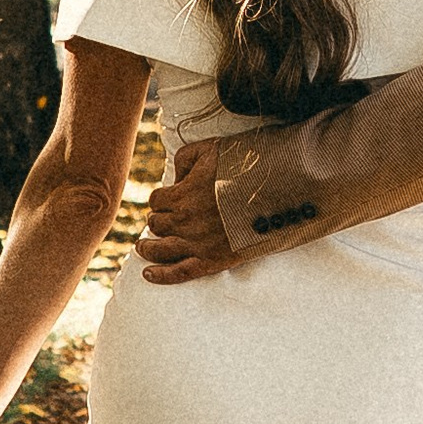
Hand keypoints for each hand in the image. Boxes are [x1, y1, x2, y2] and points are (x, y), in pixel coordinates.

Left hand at [134, 139, 237, 282]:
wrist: (279, 191)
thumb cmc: (246, 166)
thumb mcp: (209, 148)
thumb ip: (184, 160)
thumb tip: (176, 179)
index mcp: (182, 194)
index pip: (156, 200)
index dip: (161, 199)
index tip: (168, 200)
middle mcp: (185, 221)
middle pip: (157, 224)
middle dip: (158, 221)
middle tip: (162, 221)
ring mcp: (198, 243)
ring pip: (160, 249)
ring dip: (148, 248)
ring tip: (144, 248)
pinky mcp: (213, 260)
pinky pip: (180, 272)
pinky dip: (162, 275)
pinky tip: (148, 274)